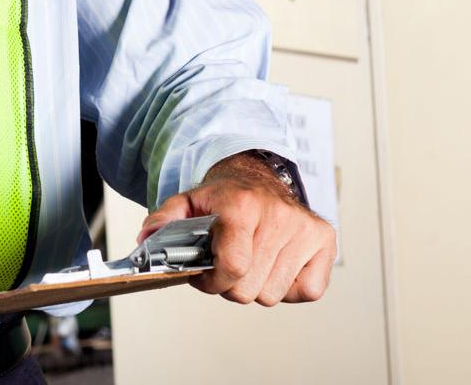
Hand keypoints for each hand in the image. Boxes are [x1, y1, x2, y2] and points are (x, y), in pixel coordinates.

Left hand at [137, 152, 335, 306]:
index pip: (233, 267)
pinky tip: (278, 264)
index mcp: (243, 206)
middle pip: (249, 289)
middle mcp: (279, 215)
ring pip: (273, 295)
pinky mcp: (324, 240)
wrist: (258, 176)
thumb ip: (163, 221)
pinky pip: (307, 291)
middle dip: (232, 284)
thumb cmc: (226, 197)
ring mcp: (305, 228)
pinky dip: (290, 286)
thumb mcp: (188, 202)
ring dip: (258, 285)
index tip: (209, 274)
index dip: (214, 281)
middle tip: (230, 263)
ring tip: (253, 259)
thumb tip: (145, 240)